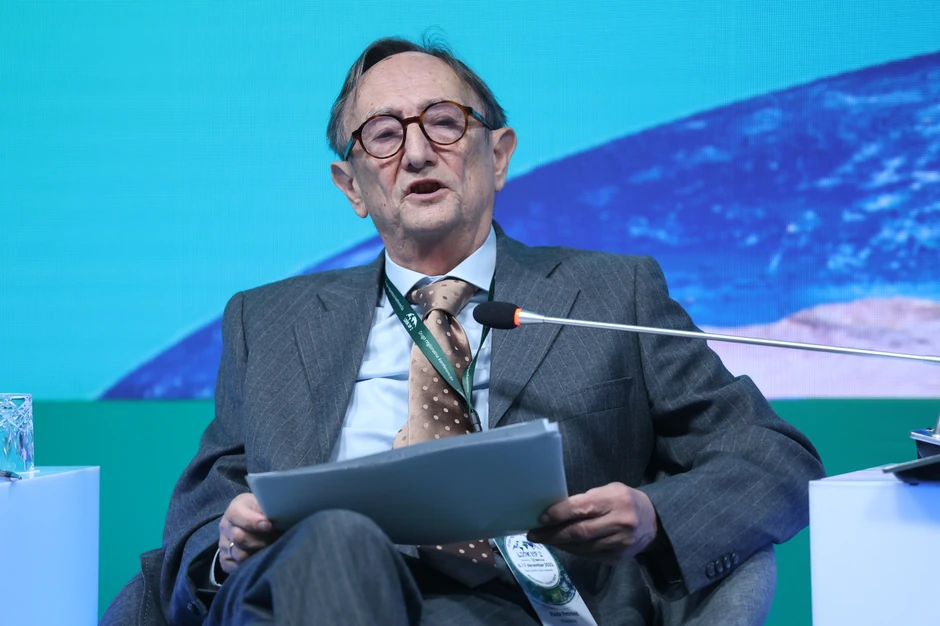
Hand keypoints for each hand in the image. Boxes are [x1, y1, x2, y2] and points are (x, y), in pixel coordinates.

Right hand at [218, 493, 277, 575]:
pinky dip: (248, 565)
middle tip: (274, 539)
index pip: (236, 514)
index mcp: (235, 508)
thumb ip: (268, 508)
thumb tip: (271, 519)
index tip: (269, 525)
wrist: (259, 522)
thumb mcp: (267, 504)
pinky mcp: (225, 559)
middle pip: (238, 537)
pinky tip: (258, 557)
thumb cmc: (266, 512)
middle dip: (260, 540)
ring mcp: (224, 543)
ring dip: (257, 553)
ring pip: (239, 554)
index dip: (253, 521)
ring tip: (268, 548)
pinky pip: (234, 567)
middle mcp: (226, 526)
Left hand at [527, 482, 658, 562]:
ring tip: (544, 539)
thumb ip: (587, 500)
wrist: (654, 522)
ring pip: (582, 547)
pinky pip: (589, 556)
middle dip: (552, 534)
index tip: (541, 518)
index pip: (581, 508)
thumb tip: (556, 511)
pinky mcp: (618, 558)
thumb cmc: (625, 500)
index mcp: (615, 500)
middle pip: (579, 532)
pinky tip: (562, 545)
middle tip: (533, 534)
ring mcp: (619, 543)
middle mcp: (619, 523)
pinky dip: (572, 550)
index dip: (559, 514)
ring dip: (559, 544)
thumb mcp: (609, 490)